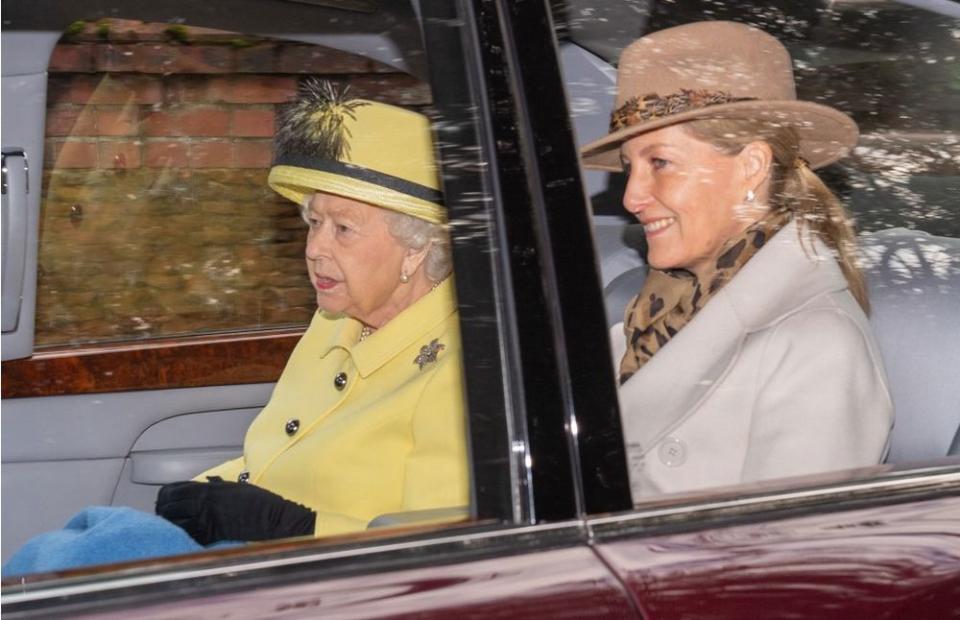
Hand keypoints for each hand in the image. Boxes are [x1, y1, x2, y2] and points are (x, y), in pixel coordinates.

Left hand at [156, 477, 315, 544]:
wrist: (271, 518)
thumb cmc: (259, 501)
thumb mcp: (237, 486)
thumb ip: (219, 484)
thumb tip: (209, 481)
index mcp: (209, 488)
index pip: (175, 489)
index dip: (165, 494)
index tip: (164, 497)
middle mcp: (204, 502)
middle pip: (169, 506)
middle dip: (163, 509)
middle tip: (163, 513)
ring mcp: (206, 519)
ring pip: (174, 522)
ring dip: (169, 523)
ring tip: (169, 524)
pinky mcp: (211, 535)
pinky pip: (188, 535)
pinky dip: (181, 535)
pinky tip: (181, 535)